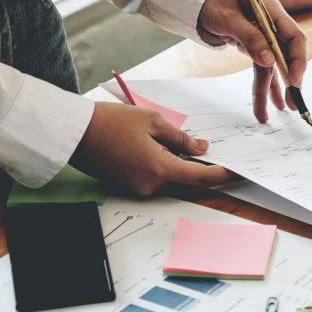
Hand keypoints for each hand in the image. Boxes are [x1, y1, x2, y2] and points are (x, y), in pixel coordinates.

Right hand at [71, 103, 235, 195]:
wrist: (74, 133)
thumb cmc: (110, 122)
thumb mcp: (153, 122)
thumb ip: (181, 139)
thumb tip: (202, 149)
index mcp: (160, 169)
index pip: (201, 177)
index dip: (222, 175)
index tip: (237, 171)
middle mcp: (150, 186)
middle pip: (187, 181)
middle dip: (202, 169)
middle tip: (217, 156)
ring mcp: (137, 189)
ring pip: (171, 181)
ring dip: (181, 167)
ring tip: (188, 149)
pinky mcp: (128, 186)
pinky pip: (155, 180)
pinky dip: (165, 168)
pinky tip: (164, 151)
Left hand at [197, 0, 308, 122]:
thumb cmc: (214, 0)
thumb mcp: (229, 17)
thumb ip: (250, 37)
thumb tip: (269, 60)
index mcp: (273, 12)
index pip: (294, 37)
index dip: (298, 60)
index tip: (295, 81)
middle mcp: (273, 25)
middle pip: (287, 55)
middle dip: (291, 81)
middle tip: (294, 102)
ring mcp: (265, 37)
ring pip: (274, 66)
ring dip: (276, 88)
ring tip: (282, 109)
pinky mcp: (255, 46)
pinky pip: (262, 68)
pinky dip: (265, 85)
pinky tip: (269, 102)